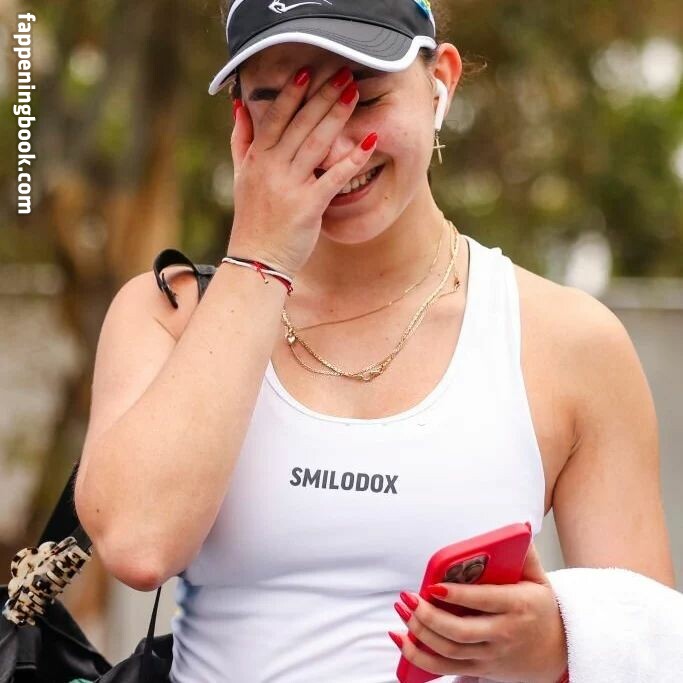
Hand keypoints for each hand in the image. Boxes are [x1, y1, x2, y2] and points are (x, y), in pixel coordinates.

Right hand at [227, 65, 378, 276]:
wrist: (256, 261)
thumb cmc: (253, 220)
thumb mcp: (241, 176)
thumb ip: (241, 140)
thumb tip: (240, 106)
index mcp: (257, 158)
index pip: (275, 117)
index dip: (292, 93)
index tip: (310, 71)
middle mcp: (271, 167)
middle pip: (300, 124)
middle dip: (323, 96)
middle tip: (344, 73)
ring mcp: (290, 186)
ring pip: (316, 143)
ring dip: (337, 116)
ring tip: (354, 93)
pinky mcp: (308, 206)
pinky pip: (333, 178)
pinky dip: (352, 159)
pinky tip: (369, 143)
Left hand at [390, 543, 568, 682]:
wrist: (559, 652)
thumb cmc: (541, 610)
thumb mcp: (540, 579)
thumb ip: (526, 553)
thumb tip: (518, 527)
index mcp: (518, 606)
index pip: (484, 600)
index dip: (458, 595)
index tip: (434, 586)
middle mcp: (504, 634)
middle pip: (461, 631)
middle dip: (430, 617)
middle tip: (410, 599)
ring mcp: (492, 656)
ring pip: (450, 651)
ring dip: (421, 634)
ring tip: (403, 613)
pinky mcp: (481, 669)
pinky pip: (446, 669)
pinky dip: (420, 658)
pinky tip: (402, 640)